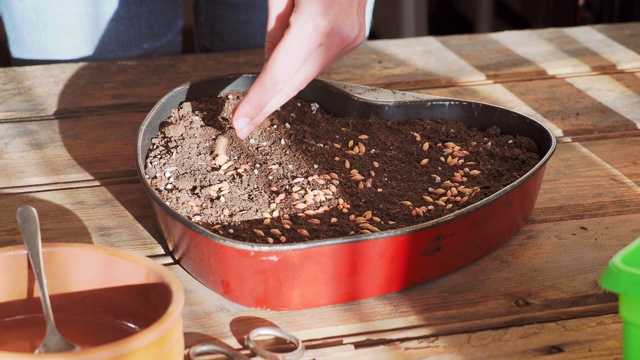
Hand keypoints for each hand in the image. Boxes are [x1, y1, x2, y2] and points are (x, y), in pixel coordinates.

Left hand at [232, 0, 368, 138]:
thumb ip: (274, 26)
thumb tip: (271, 62)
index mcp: (317, 21)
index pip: (279, 73)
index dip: (258, 102)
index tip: (240, 123)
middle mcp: (339, 34)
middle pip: (296, 82)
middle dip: (268, 104)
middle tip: (244, 124)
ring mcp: (352, 35)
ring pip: (309, 72)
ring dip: (283, 84)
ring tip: (257, 100)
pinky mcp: (355, 34)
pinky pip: (321, 59)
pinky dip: (299, 68)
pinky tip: (282, 74)